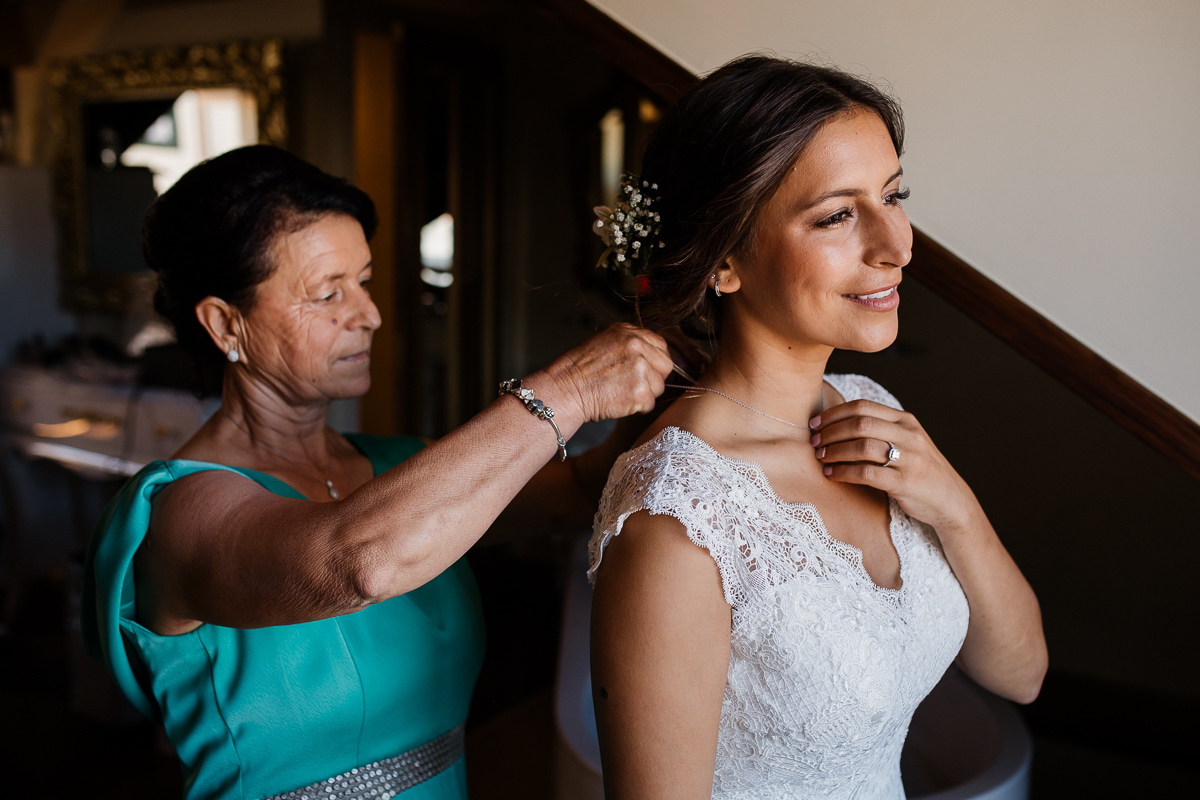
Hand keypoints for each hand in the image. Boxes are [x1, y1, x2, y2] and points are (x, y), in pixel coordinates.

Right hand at [534, 323, 674, 423]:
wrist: (564, 390)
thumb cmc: (578, 371)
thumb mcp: (605, 343)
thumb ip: (631, 345)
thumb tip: (654, 356)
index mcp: (628, 331)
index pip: (660, 345)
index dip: (654, 361)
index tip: (644, 370)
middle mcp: (636, 345)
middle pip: (665, 365)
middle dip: (653, 377)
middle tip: (631, 384)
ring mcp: (640, 368)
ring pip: (659, 386)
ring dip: (644, 394)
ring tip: (620, 392)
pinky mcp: (640, 391)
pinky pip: (650, 404)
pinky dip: (636, 408)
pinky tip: (618, 402)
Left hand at [811, 399, 979, 533]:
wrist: (951, 501)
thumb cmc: (920, 470)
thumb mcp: (907, 441)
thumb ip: (881, 429)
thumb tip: (839, 423)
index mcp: (906, 421)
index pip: (863, 406)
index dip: (834, 413)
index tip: (815, 423)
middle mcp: (909, 435)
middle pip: (860, 424)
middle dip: (830, 431)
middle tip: (813, 442)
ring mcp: (909, 458)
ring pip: (862, 446)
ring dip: (834, 451)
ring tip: (820, 457)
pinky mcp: (905, 482)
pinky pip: (867, 473)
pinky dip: (843, 472)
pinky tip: (831, 475)